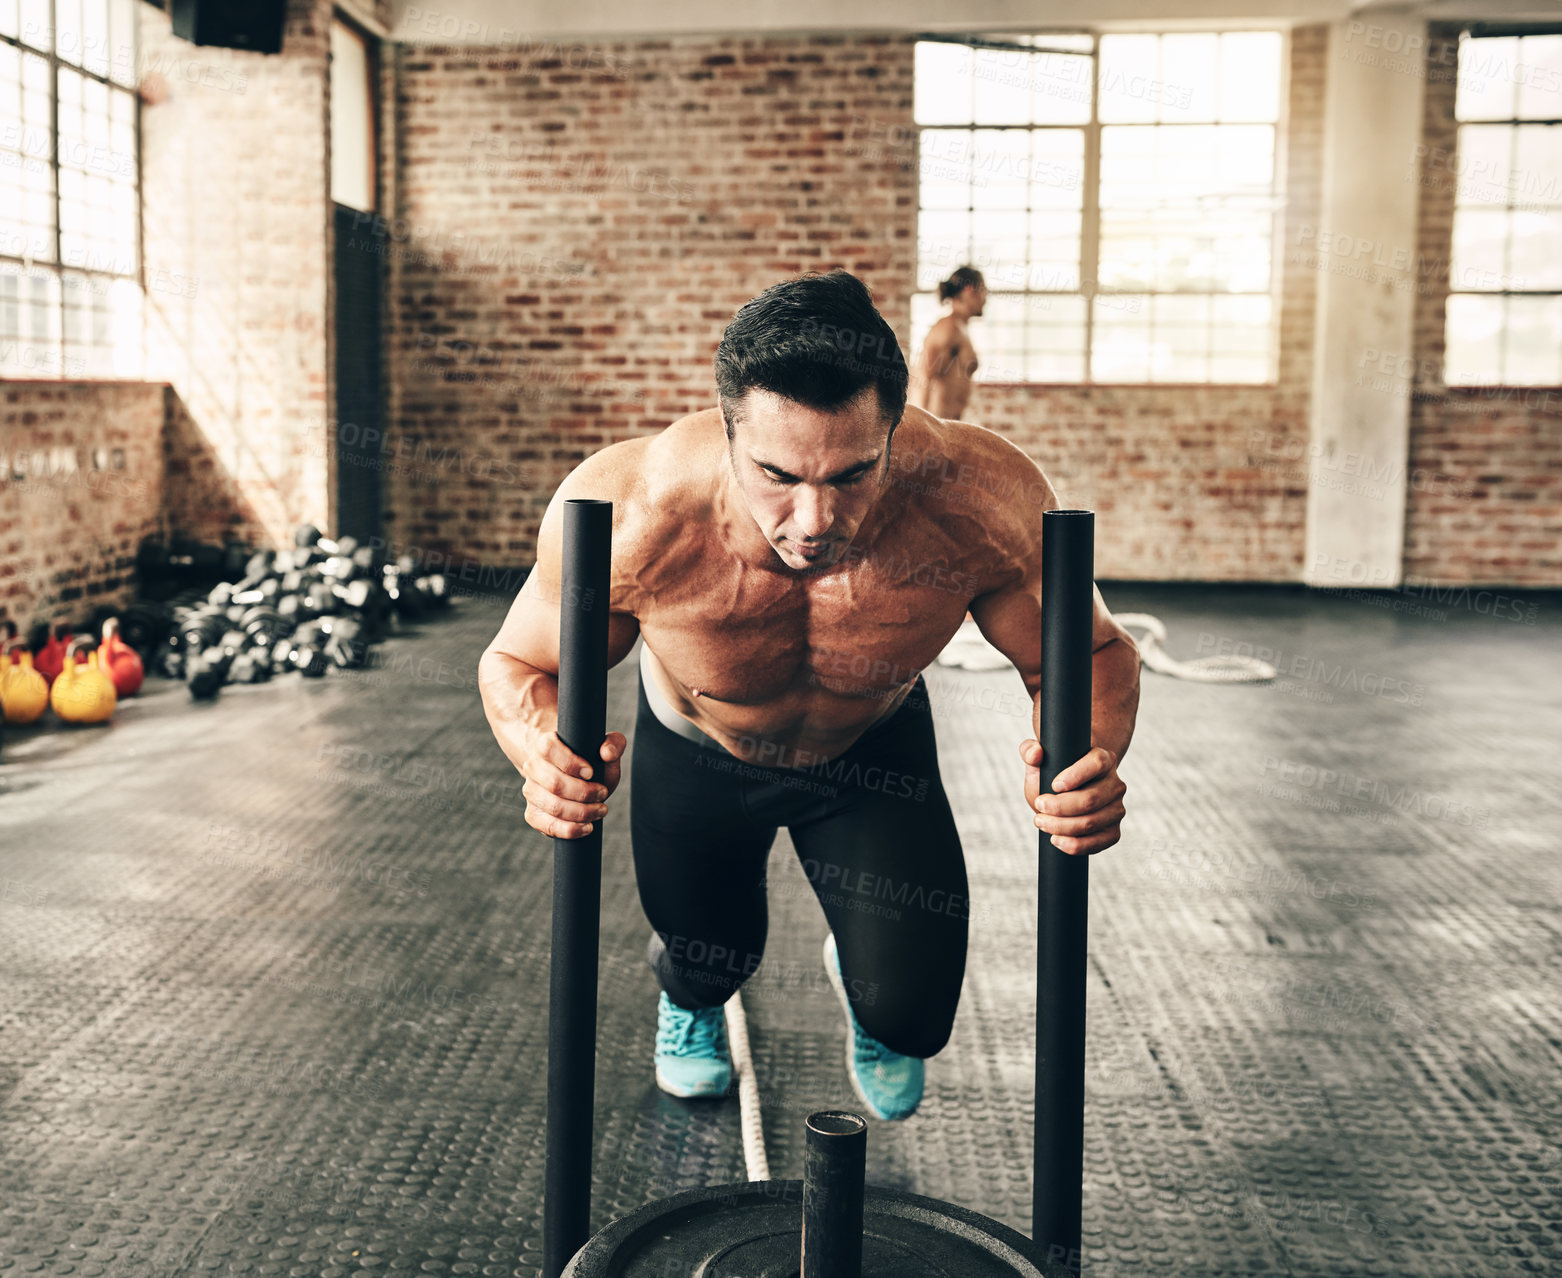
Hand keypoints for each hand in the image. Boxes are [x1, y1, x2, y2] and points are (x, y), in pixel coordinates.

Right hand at [521, 729, 626, 838]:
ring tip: (600, 810)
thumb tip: (607, 753)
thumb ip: (613, 744)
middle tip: (603, 794)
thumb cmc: (588, 760)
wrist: (570, 775)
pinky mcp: (533, 813)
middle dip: (584, 793)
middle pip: (554, 783)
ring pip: (553, 807)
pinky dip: (569, 830)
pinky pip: (546, 826)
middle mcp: (533, 767)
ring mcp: (531, 791)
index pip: (548, 749)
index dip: (570, 762)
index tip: (591, 773)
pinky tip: (586, 827)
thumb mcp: (603, 748)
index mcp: (545, 745)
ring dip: (581, 812)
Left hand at [1019, 740, 1125, 855]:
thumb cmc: (1055, 773)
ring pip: (1091, 822)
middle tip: (1039, 805)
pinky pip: (1099, 842)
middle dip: (1060, 807)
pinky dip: (1075, 845)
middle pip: (1091, 799)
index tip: (1054, 785)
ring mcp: (1116, 809)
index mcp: (1103, 759)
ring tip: (1041, 821)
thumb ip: (1030, 751)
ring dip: (1062, 826)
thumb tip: (1035, 754)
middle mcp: (1115, 784)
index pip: (1097, 764)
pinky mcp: (1113, 831)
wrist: (1069, 792)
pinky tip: (1056, 839)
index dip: (1075, 775)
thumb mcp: (1042, 759)